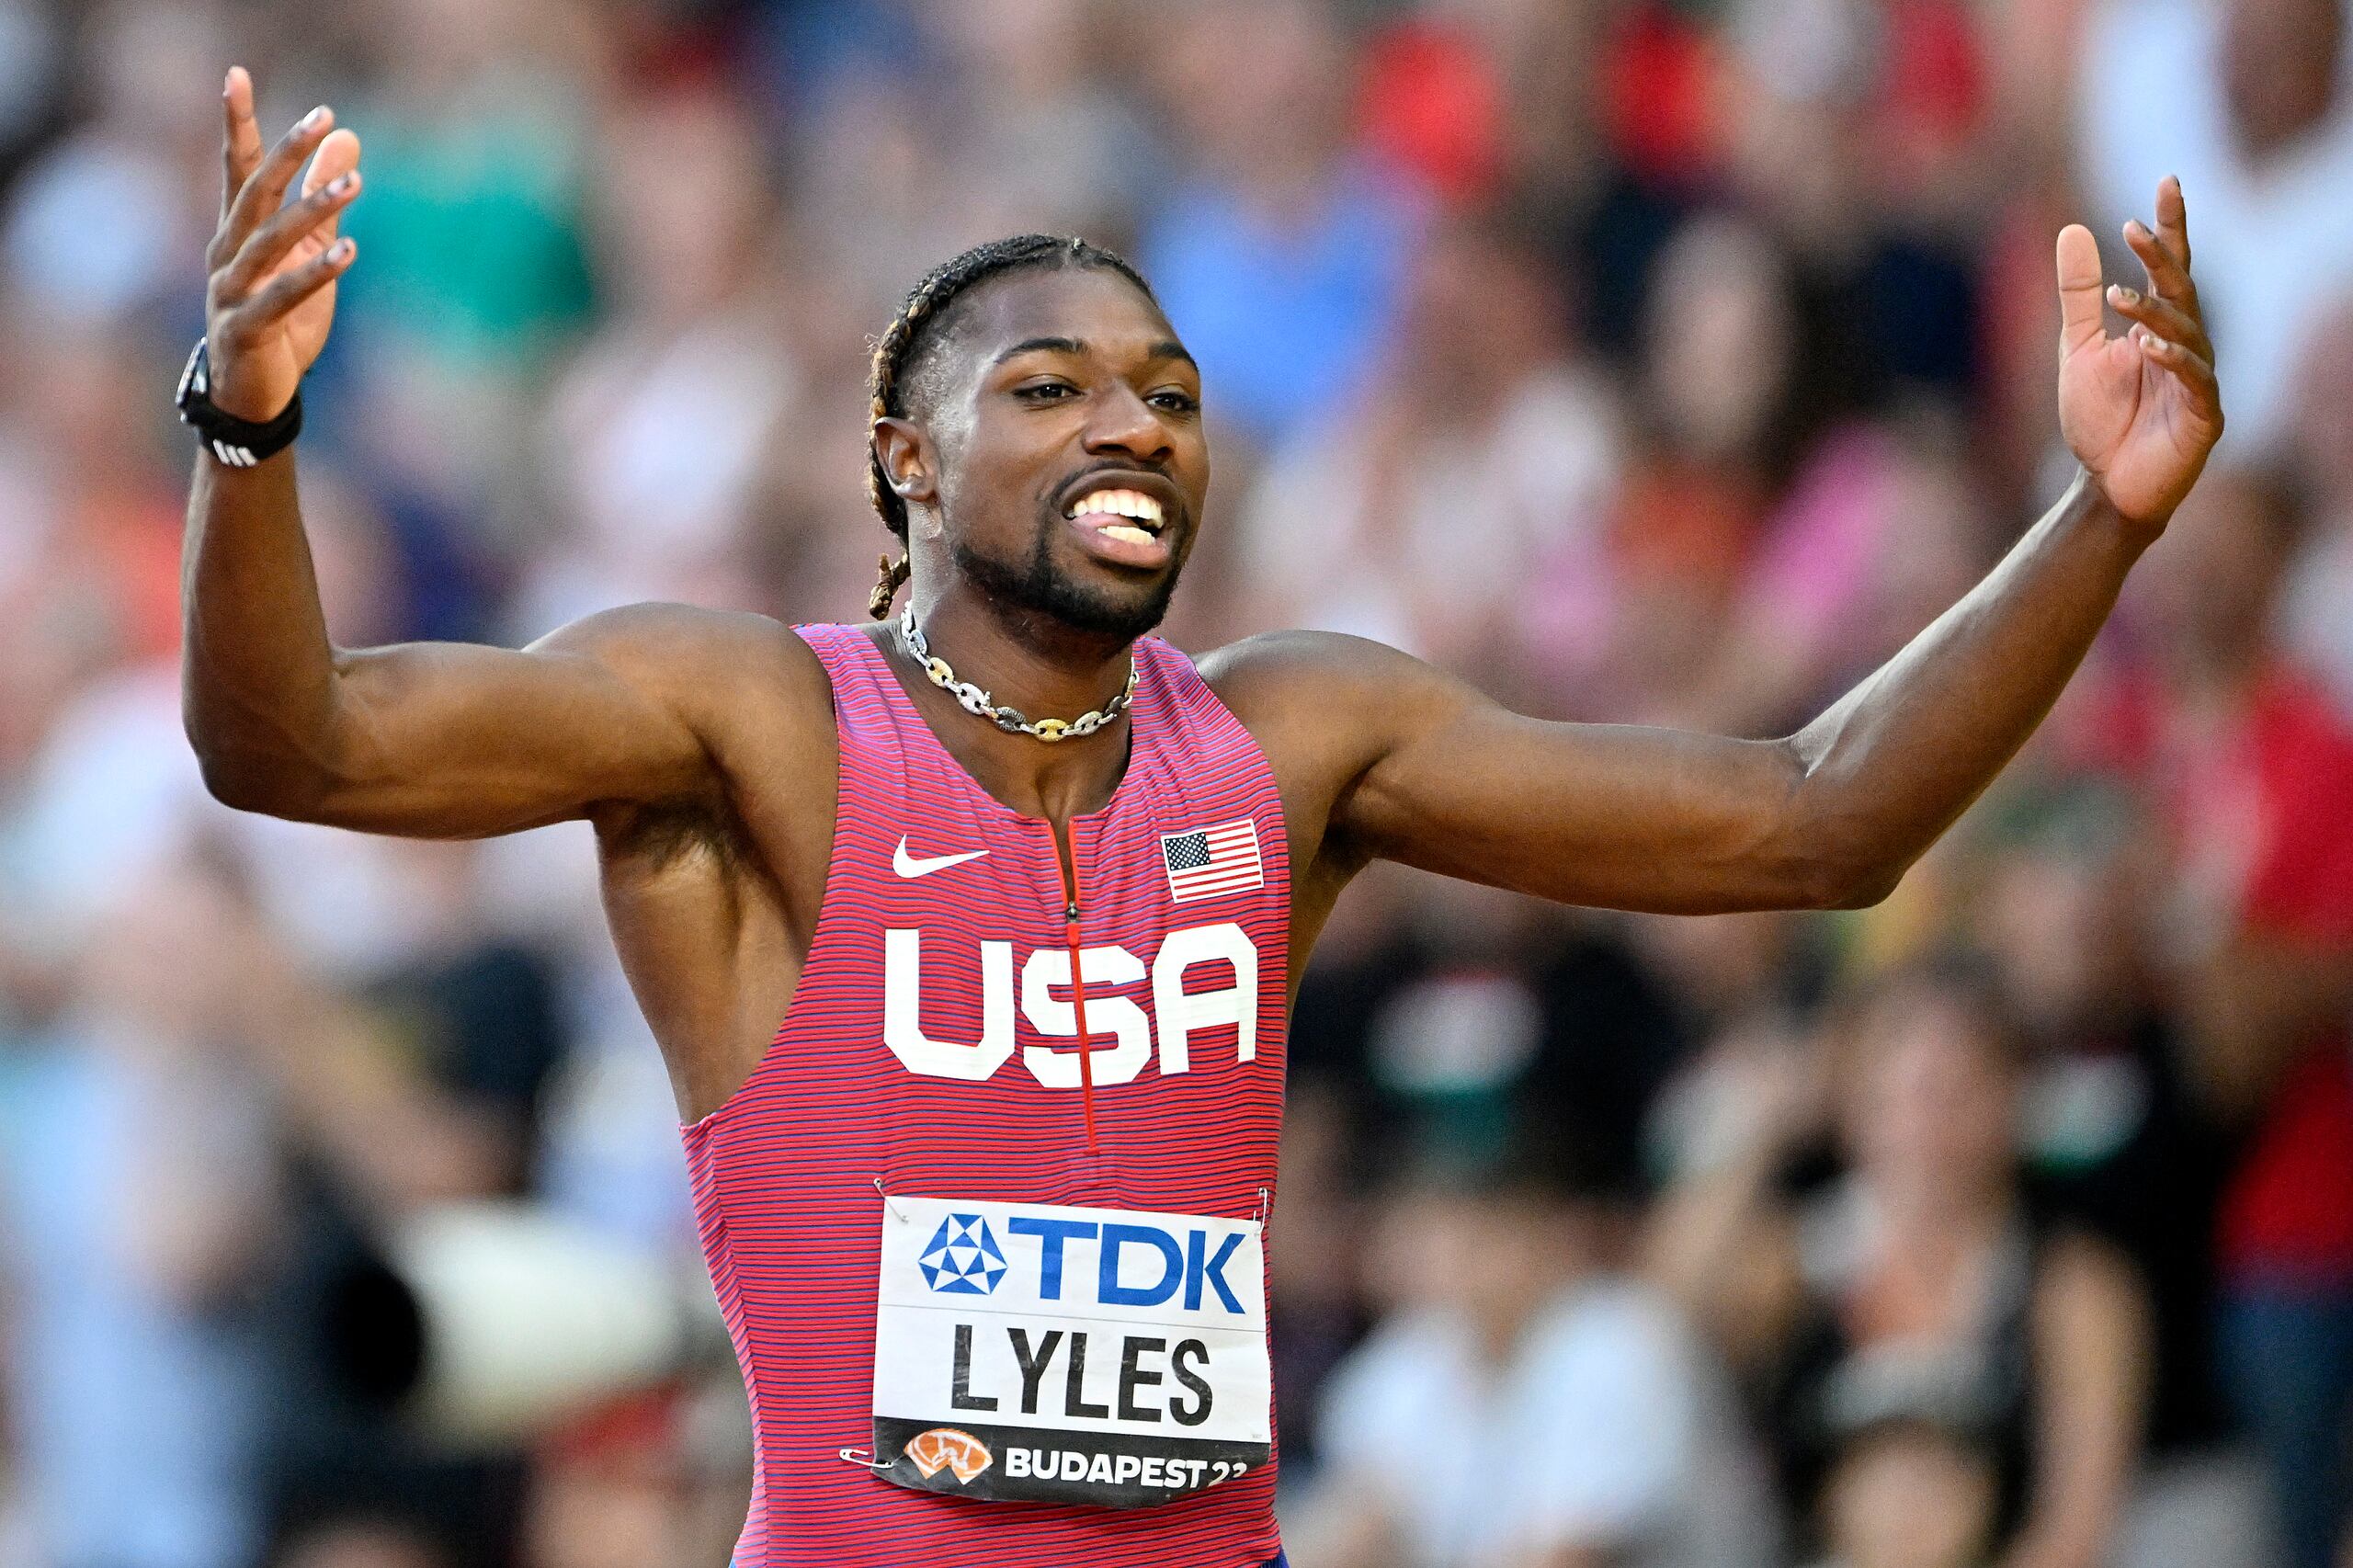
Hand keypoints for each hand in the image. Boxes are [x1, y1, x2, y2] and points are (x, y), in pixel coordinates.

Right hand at [203, 67, 362, 422]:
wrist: (253, 395)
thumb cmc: (281, 319)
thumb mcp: (310, 251)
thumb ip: (324, 198)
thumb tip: (347, 139)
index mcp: (238, 233)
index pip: (237, 168)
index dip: (238, 123)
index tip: (237, 75)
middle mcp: (227, 254)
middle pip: (254, 193)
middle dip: (285, 153)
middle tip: (321, 118)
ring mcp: (231, 291)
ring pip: (269, 241)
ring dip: (313, 210)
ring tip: (356, 183)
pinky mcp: (247, 328)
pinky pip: (283, 295)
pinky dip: (315, 273)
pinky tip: (350, 251)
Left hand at [2056, 176, 2222, 531]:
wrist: (2105, 484)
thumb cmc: (2099, 420)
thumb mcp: (2079, 348)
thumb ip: (2078, 295)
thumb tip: (2072, 230)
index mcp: (2160, 326)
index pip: (2170, 267)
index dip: (2170, 227)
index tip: (2167, 181)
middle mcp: (2186, 344)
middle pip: (2181, 290)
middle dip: (2161, 258)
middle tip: (2134, 230)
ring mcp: (2198, 378)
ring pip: (2187, 332)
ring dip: (2154, 312)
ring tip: (2119, 298)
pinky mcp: (2203, 415)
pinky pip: (2195, 379)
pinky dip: (2173, 360)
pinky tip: (2147, 347)